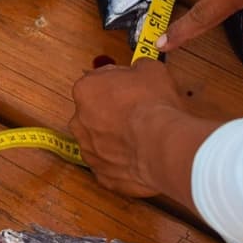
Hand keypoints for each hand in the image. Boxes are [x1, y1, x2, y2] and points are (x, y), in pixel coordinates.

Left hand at [70, 60, 218, 206]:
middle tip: (136, 115)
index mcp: (85, 91)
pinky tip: (141, 158)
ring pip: (101, 142)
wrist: (163, 145)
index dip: (116, 86)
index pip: (97, 83)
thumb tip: (140, 69)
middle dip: (112, 114)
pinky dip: (123, 164)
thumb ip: (138, 68)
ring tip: (142, 139)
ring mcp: (89, 150)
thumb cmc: (153, 106)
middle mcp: (79, 121)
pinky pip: (111, 166)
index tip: (130, 89)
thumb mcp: (150, 69)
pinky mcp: (102, 174)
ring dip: (116, 140)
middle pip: (95, 114)